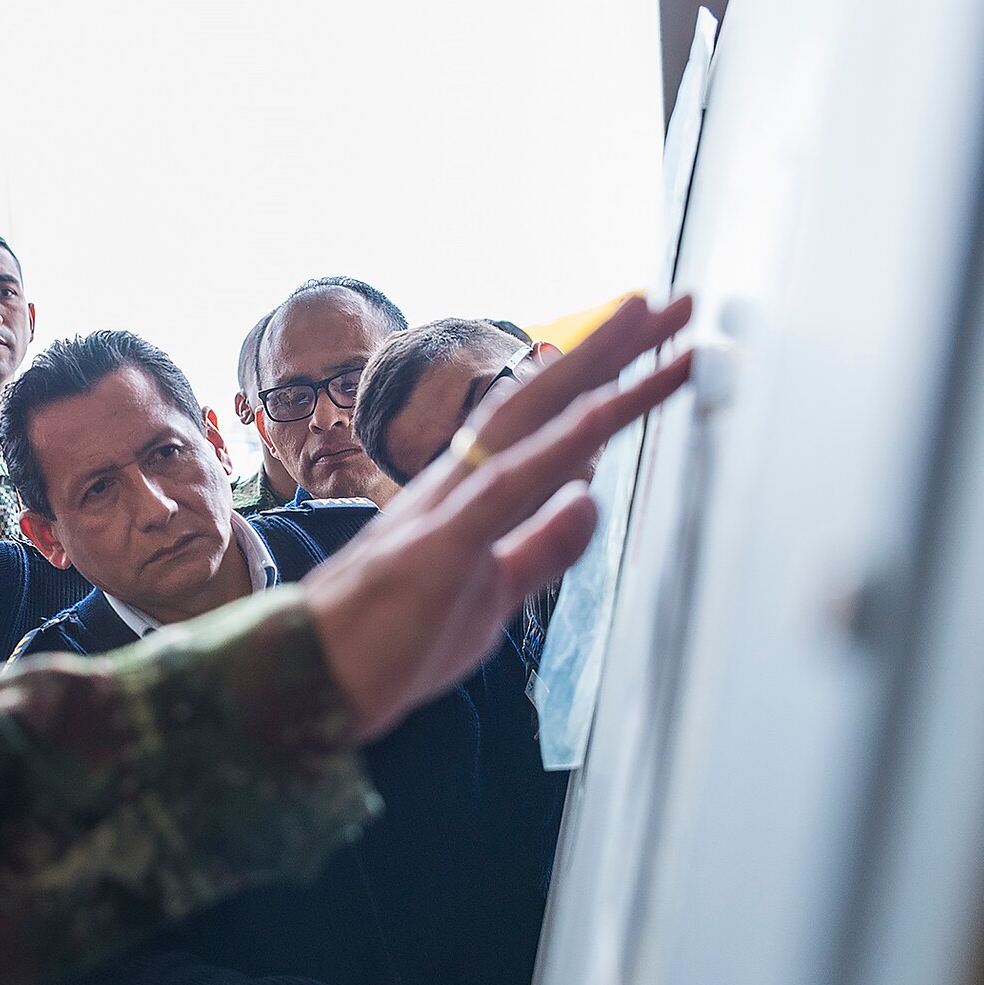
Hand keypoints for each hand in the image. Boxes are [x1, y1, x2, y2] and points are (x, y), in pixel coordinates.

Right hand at [304, 294, 694, 740]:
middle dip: (609, 348)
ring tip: (652, 319)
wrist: (310, 683)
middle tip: (673, 301)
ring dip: (597, 370)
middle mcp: (454, 484)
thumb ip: (539, 549)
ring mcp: (446, 508)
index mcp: (464, 497)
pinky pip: (507, 486)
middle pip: (539, 398)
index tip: (648, 343)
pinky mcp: (441, 546)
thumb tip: (593, 498)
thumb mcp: (490, 599)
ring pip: (530, 421)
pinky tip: (602, 413)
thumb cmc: (388, 644)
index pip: (538, 423)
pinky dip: (557, 446)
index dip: (594, 381)